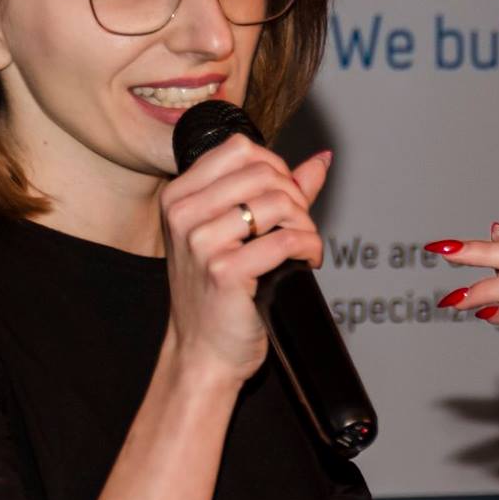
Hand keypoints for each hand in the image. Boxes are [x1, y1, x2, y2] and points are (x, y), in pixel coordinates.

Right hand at [159, 135, 330, 385]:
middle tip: (299, 226)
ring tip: (303, 245)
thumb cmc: (216, 293)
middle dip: (294, 197)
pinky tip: (305, 261)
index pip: (239, 149)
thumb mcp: (233, 233)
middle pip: (262, 172)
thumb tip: (319, 161)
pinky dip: (308, 248)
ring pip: (278, 203)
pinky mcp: (224, 271)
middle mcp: (184, 214)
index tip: (286, 196)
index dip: (275, 167)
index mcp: (179, 196)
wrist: (203, 350)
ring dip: (305, 225)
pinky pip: (285, 240)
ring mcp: (201, 242)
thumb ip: (275, 192)